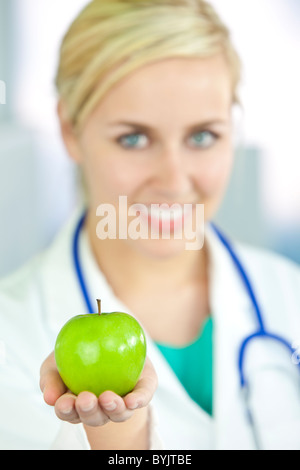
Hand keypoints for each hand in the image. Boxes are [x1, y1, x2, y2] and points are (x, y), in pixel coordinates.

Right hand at [40, 352, 157, 426]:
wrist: (109, 333)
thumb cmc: (77, 351)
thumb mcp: (56, 360)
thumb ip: (49, 377)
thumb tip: (49, 398)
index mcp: (77, 404)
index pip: (70, 412)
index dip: (67, 410)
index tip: (64, 402)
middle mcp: (101, 408)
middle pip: (95, 418)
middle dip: (89, 412)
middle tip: (85, 399)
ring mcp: (122, 401)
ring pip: (119, 414)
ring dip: (113, 409)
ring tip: (107, 398)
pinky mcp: (142, 390)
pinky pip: (142, 397)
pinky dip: (138, 400)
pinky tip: (132, 400)